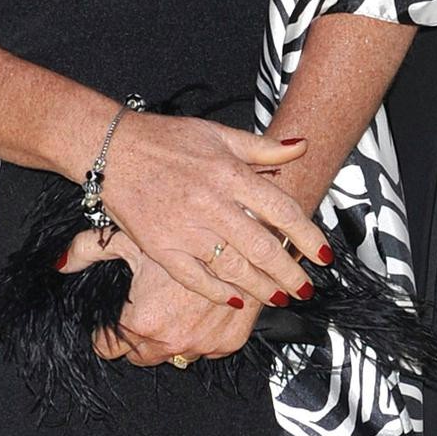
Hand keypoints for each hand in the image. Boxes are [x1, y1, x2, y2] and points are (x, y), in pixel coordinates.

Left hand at [60, 237, 262, 367]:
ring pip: (175, 356)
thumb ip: (88, 250)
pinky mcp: (228, 343)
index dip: (106, 333)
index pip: (109, 348)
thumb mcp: (128, 237)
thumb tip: (60, 263)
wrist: (242, 235)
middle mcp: (172, 341)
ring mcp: (203, 346)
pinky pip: (206, 350)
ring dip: (171, 338)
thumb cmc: (183, 233)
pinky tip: (200, 309)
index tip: (111, 322)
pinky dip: (203, 335)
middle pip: (140, 357)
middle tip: (144, 310)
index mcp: (142, 323)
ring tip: (174, 307)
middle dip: (138, 338)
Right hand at [95, 113, 328, 307]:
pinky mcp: (160, 247)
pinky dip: (217, 291)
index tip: (324, 256)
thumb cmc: (167, 139)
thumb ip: (262, 147)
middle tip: (305, 289)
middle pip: (262, 247)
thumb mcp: (219, 134)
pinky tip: (234, 301)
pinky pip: (194, 277)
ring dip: (260, 287)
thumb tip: (301, 147)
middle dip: (289, 273)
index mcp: (230, 174)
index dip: (307, 237)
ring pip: (233, 267)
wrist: (112, 149)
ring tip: (278, 298)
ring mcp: (185, 228)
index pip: (282, 211)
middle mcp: (211, 203)